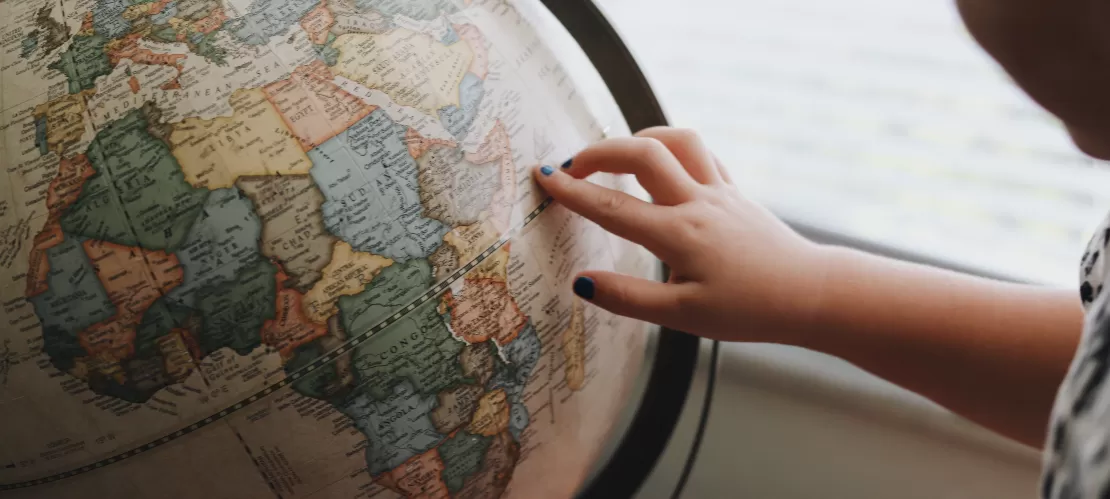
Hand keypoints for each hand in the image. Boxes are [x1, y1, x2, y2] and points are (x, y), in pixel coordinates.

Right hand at [534, 127, 829, 342]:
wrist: (810, 294)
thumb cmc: (750, 310)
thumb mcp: (683, 317)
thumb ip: (628, 299)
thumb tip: (581, 283)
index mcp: (679, 235)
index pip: (612, 207)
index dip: (572, 192)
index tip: (543, 178)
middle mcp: (697, 203)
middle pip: (641, 154)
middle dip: (599, 152)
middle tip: (571, 167)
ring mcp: (720, 191)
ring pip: (677, 140)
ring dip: (640, 139)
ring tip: (615, 159)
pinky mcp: (735, 192)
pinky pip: (701, 154)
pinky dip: (673, 149)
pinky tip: (662, 165)